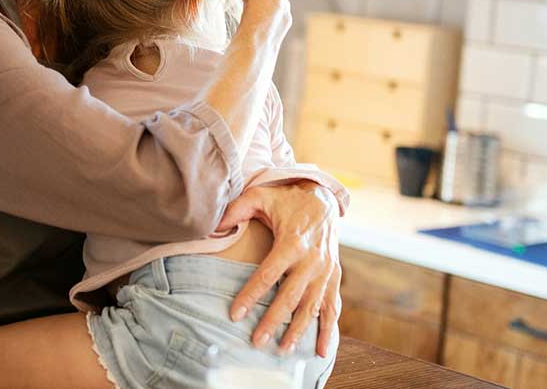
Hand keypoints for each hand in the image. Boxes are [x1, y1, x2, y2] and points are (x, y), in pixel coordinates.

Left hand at [216, 182, 340, 356]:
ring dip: (298, 330)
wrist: (324, 199)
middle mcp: (312, 260)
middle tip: (256, 341)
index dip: (251, 295)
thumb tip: (213, 225)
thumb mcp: (261, 196)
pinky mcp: (334, 276)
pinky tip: (321, 350)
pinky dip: (328, 329)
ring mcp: (326, 271)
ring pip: (312, 306)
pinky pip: (333, 306)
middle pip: (290, 296)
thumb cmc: (287, 199)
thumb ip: (237, 209)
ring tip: (283, 350)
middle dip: (273, 321)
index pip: (268, 274)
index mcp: (292, 242)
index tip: (235, 314)